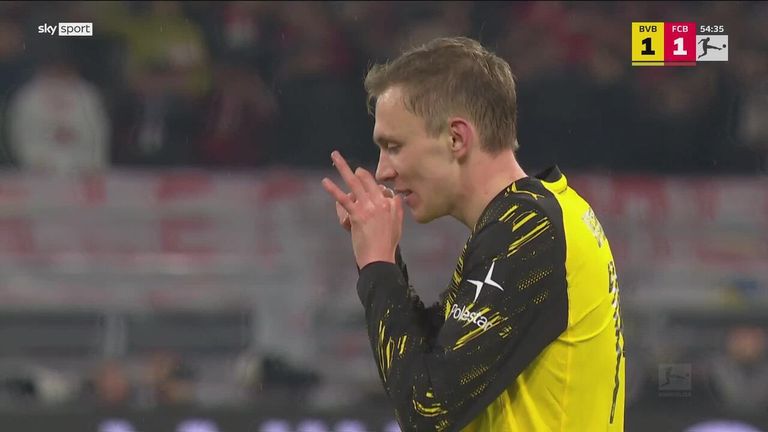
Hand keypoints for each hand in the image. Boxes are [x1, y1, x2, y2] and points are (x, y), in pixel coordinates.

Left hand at [322, 151, 402, 267]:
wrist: (379, 259)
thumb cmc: (387, 246)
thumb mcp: (398, 225)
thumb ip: (397, 208)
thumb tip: (395, 196)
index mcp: (391, 204)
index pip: (379, 187)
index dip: (370, 185)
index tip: (363, 185)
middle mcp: (381, 202)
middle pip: (367, 180)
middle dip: (355, 170)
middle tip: (343, 161)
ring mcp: (369, 207)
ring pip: (354, 183)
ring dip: (343, 168)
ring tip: (334, 156)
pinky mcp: (357, 215)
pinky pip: (344, 199)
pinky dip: (333, 189)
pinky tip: (325, 181)